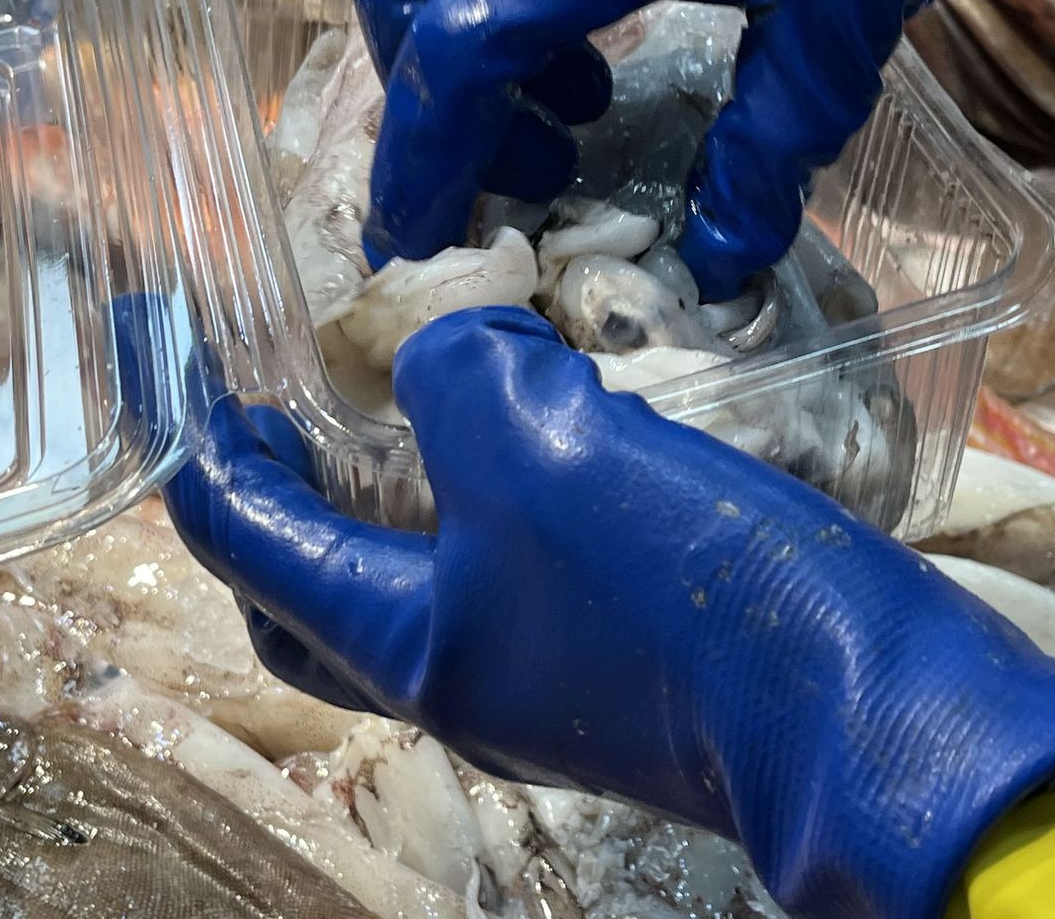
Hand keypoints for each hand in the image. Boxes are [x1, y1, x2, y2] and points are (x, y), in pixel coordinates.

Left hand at [114, 298, 1054, 918]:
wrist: (870, 706)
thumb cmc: (677, 583)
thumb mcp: (539, 448)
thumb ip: (459, 378)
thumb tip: (448, 349)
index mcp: (410, 642)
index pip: (255, 550)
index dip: (207, 462)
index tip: (184, 387)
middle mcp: (465, 678)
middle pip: (323, 600)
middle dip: (281, 512)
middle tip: (281, 415)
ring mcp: (550, 678)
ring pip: (434, 580)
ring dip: (406, 493)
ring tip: (418, 394)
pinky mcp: (629, 657)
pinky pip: (528, 569)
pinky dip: (507, 495)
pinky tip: (550, 427)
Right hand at [353, 0, 1054, 300]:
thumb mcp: (842, 11)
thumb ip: (771, 145)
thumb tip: (720, 260)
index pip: (461, 47)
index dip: (429, 159)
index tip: (426, 243)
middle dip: (431, 100)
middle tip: (524, 172)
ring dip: (467, 43)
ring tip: (571, 114)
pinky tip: (603, 36)